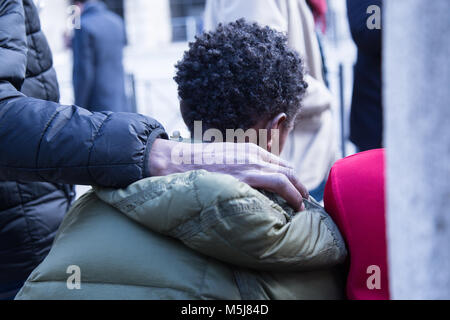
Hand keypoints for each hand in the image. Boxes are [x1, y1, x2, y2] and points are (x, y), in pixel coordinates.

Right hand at [148, 139, 308, 210]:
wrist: (178, 162)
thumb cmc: (197, 164)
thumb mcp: (223, 159)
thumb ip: (238, 168)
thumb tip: (245, 184)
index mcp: (249, 150)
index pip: (278, 163)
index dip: (290, 177)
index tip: (296, 189)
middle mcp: (254, 154)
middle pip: (287, 168)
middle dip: (299, 184)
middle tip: (304, 199)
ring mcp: (251, 163)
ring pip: (287, 176)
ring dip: (299, 191)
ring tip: (303, 205)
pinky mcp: (246, 175)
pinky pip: (279, 183)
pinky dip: (292, 194)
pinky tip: (296, 206)